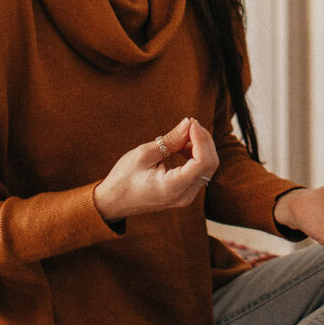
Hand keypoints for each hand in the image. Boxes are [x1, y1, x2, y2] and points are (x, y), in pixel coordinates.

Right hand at [93, 117, 218, 222]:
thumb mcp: (144, 154)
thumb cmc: (124, 178)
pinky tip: (183, 146)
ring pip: (207, 168)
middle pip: (210, 165)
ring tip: (183, 133)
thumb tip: (189, 123)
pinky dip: (196, 155)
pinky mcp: (185, 193)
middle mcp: (184, 196)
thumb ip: (170, 140)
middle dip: (204, 140)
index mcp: (173, 188)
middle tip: (189, 123)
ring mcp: (186, 197)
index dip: (201, 139)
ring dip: (201, 147)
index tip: (190, 122)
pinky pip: (200, 172)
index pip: (202, 162)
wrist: (113, 202)